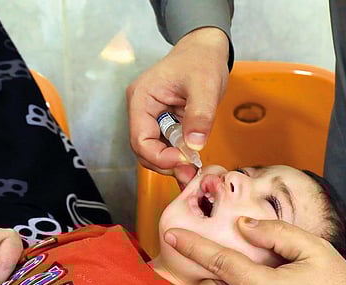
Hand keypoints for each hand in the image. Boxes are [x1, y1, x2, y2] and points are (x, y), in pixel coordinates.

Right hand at [127, 27, 229, 185]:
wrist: (204, 49)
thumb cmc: (201, 60)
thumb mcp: (205, 85)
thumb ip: (200, 115)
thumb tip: (194, 146)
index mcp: (142, 99)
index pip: (140, 139)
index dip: (159, 156)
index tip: (184, 161)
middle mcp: (141, 111)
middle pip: (144, 149)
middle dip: (165, 164)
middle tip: (190, 174)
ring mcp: (151, 117)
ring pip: (154, 151)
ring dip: (172, 163)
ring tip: (193, 170)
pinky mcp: (163, 122)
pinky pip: (165, 145)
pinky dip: (177, 156)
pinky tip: (191, 162)